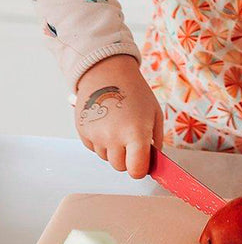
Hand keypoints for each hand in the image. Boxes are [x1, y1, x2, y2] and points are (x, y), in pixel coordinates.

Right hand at [75, 54, 163, 178]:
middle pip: (120, 167)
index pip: (136, 171)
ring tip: (118, 125)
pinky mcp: (83, 132)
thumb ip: (156, 141)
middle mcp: (114, 138)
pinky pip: (95, 148)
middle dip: (128, 158)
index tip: (142, 162)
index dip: (141, 168)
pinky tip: (107, 122)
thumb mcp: (154, 114)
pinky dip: (101, 141)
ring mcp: (96, 136)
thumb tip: (153, 162)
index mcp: (136, 133)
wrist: (108, 72)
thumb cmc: (135, 92)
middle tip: (131, 139)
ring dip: (114, 149)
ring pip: (107, 158)